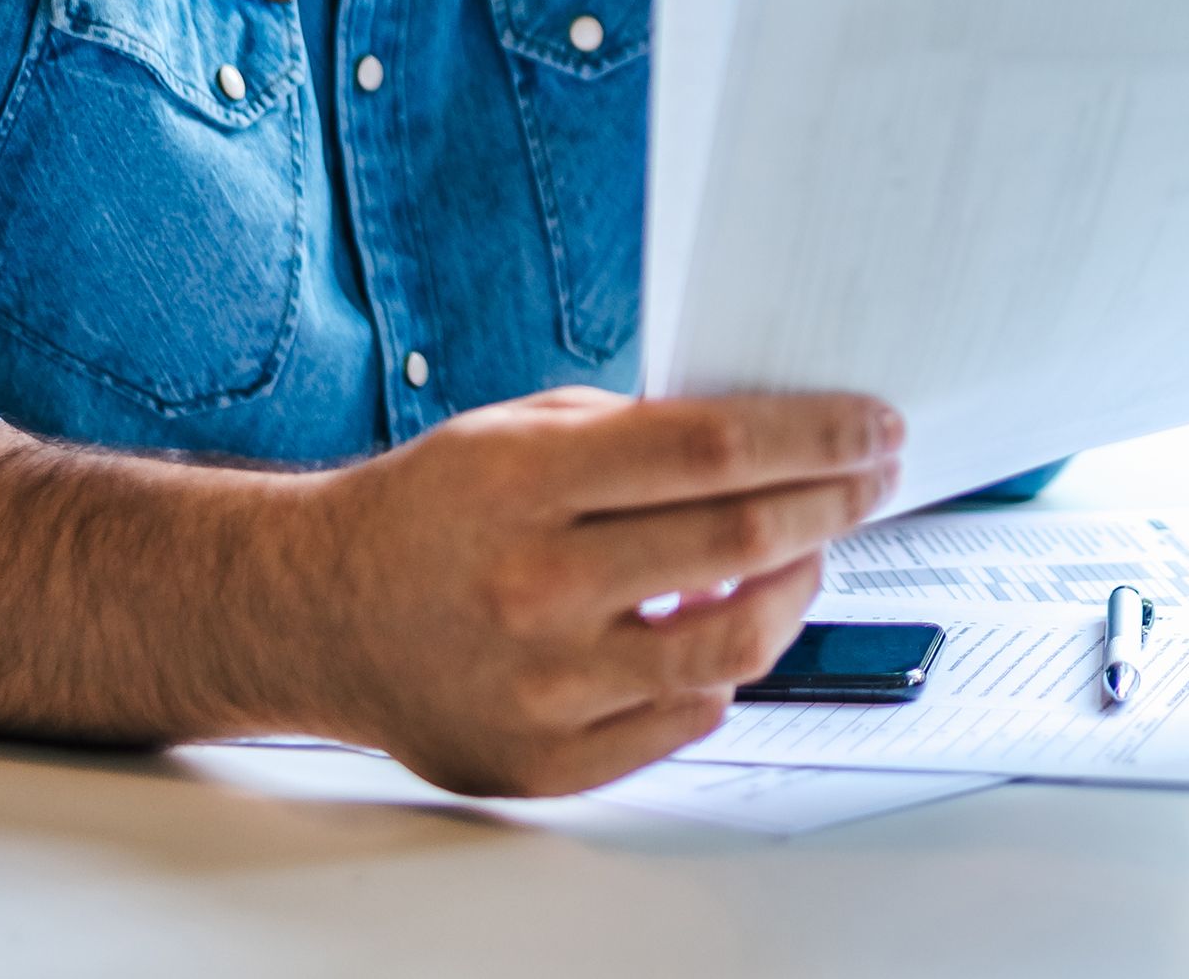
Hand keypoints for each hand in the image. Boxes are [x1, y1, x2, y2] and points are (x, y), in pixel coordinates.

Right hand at [296, 388, 900, 796]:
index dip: (816, 437)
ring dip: (797, 593)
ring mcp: (540, 685)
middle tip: (872, 480)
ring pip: (734, 648)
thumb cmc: (429, 512)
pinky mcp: (542, 759)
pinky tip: (723, 633)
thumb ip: (637, 433)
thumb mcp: (516, 431)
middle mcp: (534, 586)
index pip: (715, 450)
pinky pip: (684, 720)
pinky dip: (724, 675)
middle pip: (741, 543)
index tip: (873, 428)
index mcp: (525, 484)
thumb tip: (779, 439)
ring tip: (805, 557)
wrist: (315, 612)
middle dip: (834, 503)